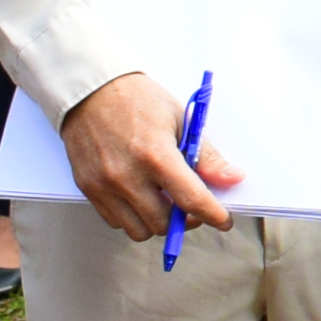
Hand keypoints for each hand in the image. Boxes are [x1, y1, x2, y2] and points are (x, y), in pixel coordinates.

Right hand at [58, 69, 241, 243]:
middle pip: (164, 223)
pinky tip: (141, 198)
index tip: (223, 221)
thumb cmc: (137, 99)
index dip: (213, 215)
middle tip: (192, 206)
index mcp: (156, 155)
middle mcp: (127, 175)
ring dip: (157, 222)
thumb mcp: (180, 120)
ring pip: (138, 230)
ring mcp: (104, 185)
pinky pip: (115, 221)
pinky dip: (132, 217)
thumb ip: (206, 156)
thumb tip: (232, 178)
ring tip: (165, 202)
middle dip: (185, 220)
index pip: (192, 201)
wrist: (90, 90)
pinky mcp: (87, 188)